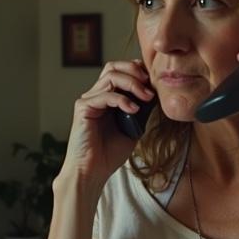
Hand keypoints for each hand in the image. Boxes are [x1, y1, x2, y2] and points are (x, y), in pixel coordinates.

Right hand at [60, 59, 155, 188]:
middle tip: (149, 83)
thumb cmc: (110, 153)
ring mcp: (89, 100)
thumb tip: (155, 94)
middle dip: (134, 70)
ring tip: (146, 97)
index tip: (154, 82)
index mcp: (107, 97)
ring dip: (132, 84)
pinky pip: (104, 95)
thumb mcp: (134, 127)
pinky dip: (122, 100)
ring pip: (110, 76)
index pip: (121, 71)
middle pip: (113, 67)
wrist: (93, 172)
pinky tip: (133, 110)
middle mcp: (96, 95)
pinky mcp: (83, 108)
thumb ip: (141, 110)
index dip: (137, 71)